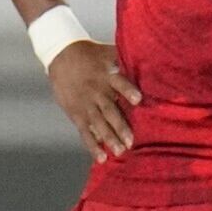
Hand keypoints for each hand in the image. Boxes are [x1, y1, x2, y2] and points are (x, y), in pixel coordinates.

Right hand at [48, 38, 141, 160]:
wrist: (60, 55)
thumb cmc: (91, 54)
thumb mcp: (108, 52)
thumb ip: (126, 58)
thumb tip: (151, 54)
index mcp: (107, 75)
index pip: (119, 83)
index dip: (128, 91)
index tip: (138, 99)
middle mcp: (98, 91)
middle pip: (110, 110)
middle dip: (121, 126)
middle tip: (131, 141)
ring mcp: (86, 104)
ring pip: (99, 124)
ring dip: (109, 139)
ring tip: (120, 152)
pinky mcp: (77, 114)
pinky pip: (85, 132)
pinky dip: (93, 146)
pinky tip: (101, 158)